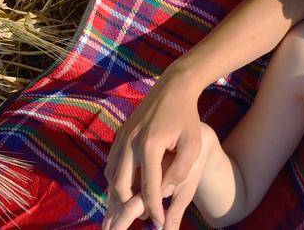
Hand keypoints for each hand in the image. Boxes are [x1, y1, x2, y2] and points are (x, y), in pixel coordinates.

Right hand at [104, 75, 205, 229]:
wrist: (173, 87)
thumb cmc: (186, 117)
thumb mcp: (191, 144)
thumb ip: (180, 171)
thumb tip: (166, 192)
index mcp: (150, 145)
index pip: (148, 187)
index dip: (153, 208)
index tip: (158, 222)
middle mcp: (130, 142)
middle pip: (121, 186)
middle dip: (129, 206)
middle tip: (143, 216)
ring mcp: (122, 137)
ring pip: (111, 176)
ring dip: (119, 194)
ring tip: (133, 205)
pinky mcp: (120, 135)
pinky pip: (111, 164)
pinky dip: (116, 179)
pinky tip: (127, 188)